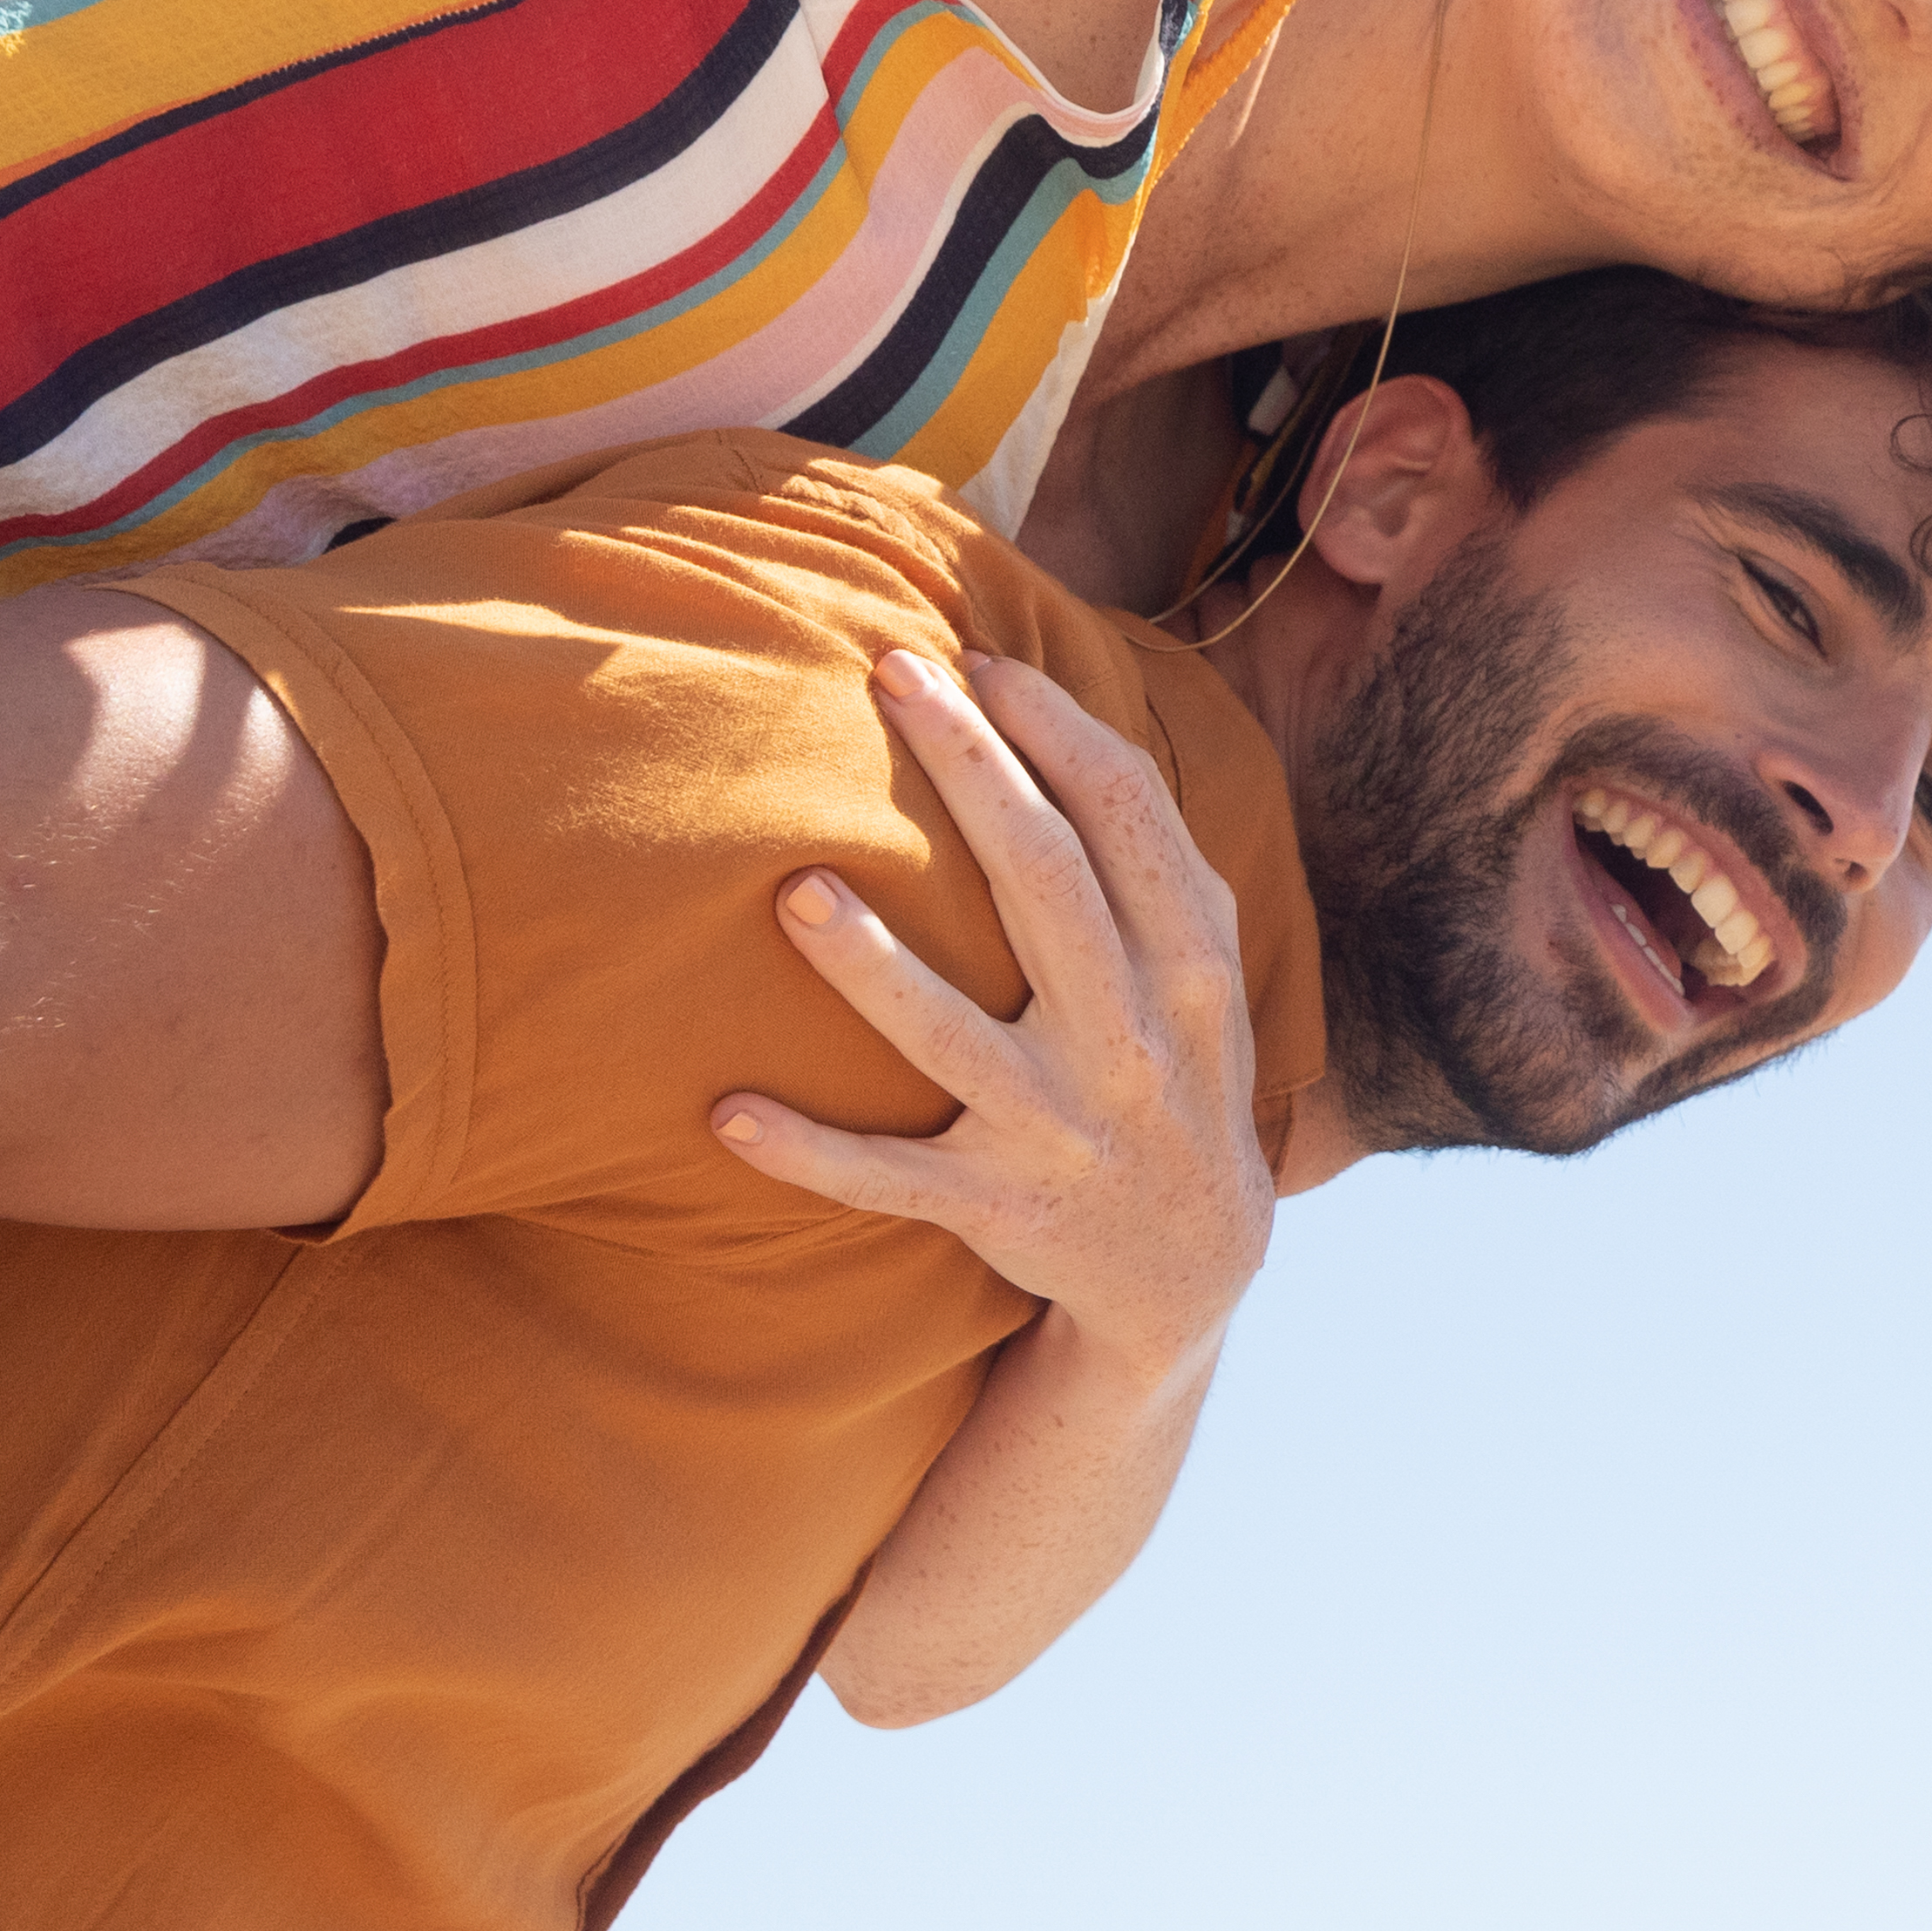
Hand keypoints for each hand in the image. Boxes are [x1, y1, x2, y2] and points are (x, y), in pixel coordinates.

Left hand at [720, 651, 1269, 1369]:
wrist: (1190, 1271)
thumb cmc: (1177, 1077)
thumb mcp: (1203, 973)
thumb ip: (1156, 864)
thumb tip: (1063, 719)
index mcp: (1190, 964)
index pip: (1128, 816)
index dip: (1054, 728)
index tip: (975, 660)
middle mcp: (1131, 1040)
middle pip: (1044, 883)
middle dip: (967, 770)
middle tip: (887, 675)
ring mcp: (1058, 1129)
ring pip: (954, 1038)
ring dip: (872, 967)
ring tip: (796, 891)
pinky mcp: (996, 1208)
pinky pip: (888, 1180)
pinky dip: (810, 1152)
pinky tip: (728, 1113)